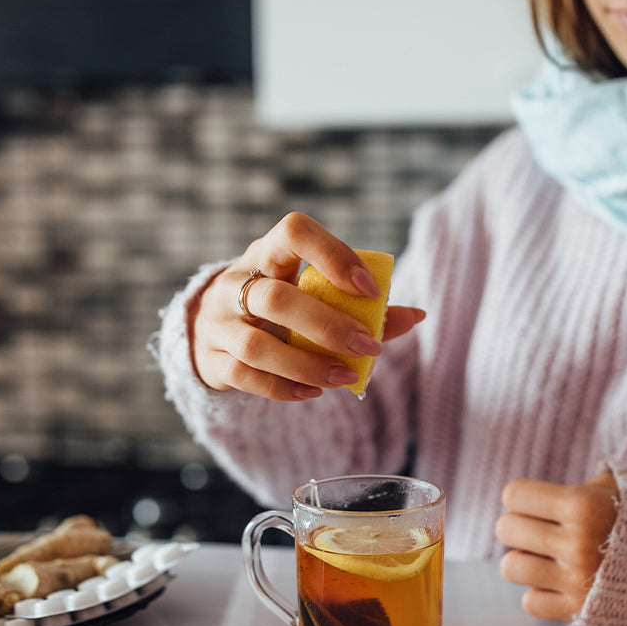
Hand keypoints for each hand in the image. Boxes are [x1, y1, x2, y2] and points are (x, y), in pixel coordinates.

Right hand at [189, 212, 425, 400]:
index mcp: (267, 253)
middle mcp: (235, 283)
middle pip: (275, 298)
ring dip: (307, 366)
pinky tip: (315, 393)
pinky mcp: (211, 359)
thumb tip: (415, 316)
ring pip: (257, 346)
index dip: (334, 257)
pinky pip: (245, 377)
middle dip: (328, 326)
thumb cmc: (279, 307)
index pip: (294, 232)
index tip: (371, 290)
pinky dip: (283, 388)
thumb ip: (361, 307)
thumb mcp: (311, 294)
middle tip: (368, 346)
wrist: (210, 330)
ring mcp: (217, 323)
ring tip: (345, 377)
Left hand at [495, 470, 617, 621]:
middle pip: (505, 528)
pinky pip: (530, 601)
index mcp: (582, 504)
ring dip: (525, 559)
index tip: (536, 503)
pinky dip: (540, 593)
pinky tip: (560, 582)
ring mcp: (576, 579)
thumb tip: (542, 490)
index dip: (522, 497)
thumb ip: (577, 484)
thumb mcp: (618, 487)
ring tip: (546, 557)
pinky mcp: (580, 610)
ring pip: (511, 566)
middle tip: (540, 529)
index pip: (514, 494)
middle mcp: (576, 542)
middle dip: (519, 526)